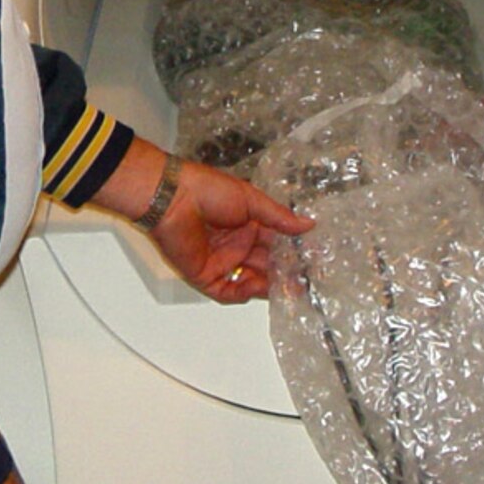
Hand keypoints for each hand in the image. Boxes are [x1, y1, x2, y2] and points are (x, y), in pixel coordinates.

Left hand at [152, 158, 314, 302]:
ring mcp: (221, 261)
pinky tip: (256, 287)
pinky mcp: (205, 275)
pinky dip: (243, 293)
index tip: (311, 260)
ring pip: (250, 281)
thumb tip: (308, 225)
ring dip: (268, 286)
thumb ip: (279, 218)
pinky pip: (228, 291)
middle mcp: (236, 244)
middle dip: (284, 274)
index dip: (293, 253)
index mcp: (248, 224)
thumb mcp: (251, 200)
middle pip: (266, 265)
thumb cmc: (208, 190)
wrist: (172, 198)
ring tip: (286, 288)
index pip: (276, 244)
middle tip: (304, 281)